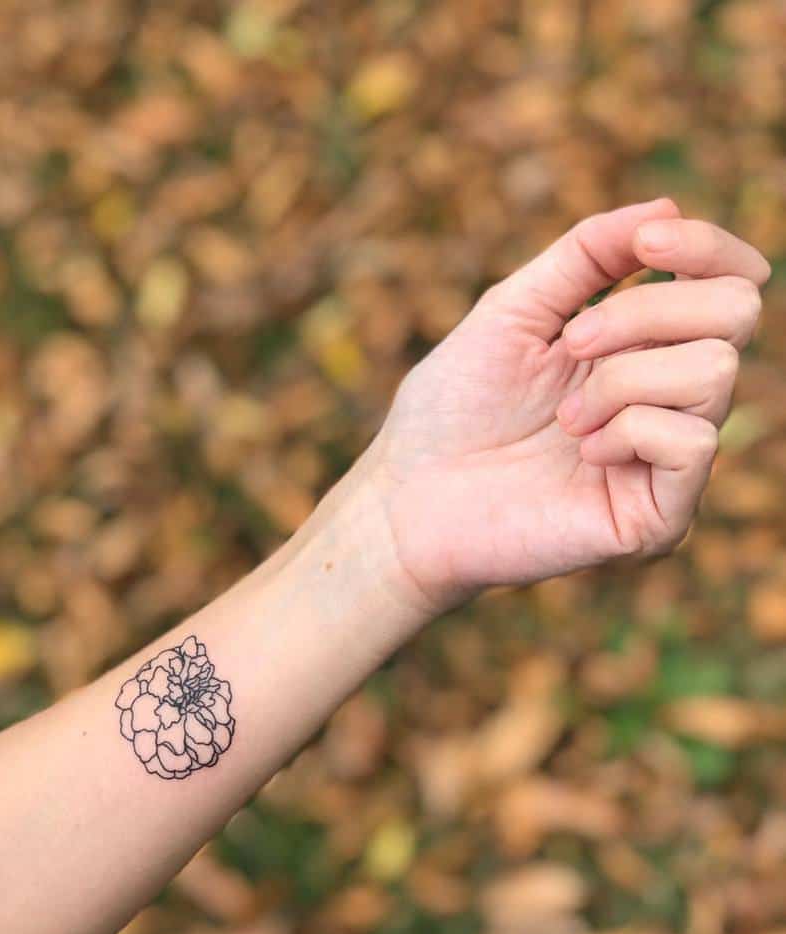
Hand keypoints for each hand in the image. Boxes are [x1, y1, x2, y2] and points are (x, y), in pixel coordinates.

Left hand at [368, 198, 769, 612]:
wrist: (408, 499)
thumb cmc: (453, 408)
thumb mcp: (514, 312)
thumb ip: (584, 258)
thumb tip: (666, 206)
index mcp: (639, 347)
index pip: (726, 283)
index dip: (706, 247)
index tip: (647, 242)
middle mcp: (667, 398)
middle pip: (735, 312)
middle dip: (645, 311)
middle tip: (570, 344)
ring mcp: (667, 460)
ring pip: (714, 372)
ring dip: (622, 379)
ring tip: (563, 417)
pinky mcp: (660, 516)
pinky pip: (694, 442)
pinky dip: (629, 430)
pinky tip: (582, 452)